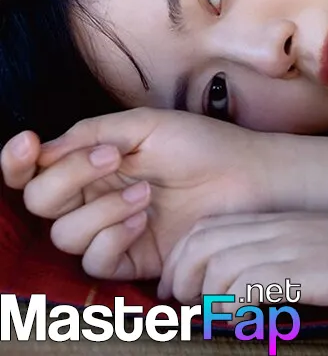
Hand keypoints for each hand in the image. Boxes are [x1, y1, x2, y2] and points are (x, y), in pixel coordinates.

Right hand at [0, 109, 280, 281]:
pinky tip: (142, 218)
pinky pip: (94, 261)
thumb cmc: (202, 143)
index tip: (29, 145)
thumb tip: (45, 149)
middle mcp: (94, 195)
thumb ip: (93, 133)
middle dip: (65, 178)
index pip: (35, 168)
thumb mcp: (146, 125)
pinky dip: (112, 237)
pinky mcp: (131, 259)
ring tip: (144, 192)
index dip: (18, 161)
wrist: (246, 175)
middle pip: (40, 201)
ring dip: (100, 209)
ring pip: (64, 235)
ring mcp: (110, 228)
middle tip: (111, 158)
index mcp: (92, 161)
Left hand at [157, 207, 327, 318]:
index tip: (180, 295)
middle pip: (203, 242)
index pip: (207, 230)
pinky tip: (243, 321)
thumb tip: (249, 294)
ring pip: (222, 262)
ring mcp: (299, 248)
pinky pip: (259, 281)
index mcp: (281, 223)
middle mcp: (282, 230)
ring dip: (204, 295)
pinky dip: (237, 304)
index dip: (180, 261)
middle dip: (179, 277)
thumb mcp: (324, 253)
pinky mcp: (319, 271)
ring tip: (208, 319)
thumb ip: (288, 263)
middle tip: (183, 309)